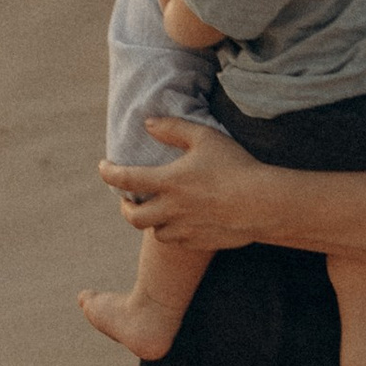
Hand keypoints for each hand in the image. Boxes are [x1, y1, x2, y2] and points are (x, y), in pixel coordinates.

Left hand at [98, 110, 265, 254]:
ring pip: (155, 232)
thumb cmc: (235, 166)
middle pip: (133, 217)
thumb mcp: (205, 137)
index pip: (126, 179)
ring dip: (151, 221)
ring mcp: (185, 229)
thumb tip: (147, 123)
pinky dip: (172, 231)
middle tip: (127, 200)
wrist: (262, 204)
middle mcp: (172, 209)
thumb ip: (173, 129)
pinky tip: (180, 222)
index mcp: (169, 182)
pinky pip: (177, 241)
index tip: (103, 168)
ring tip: (156, 211)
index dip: (109, 173)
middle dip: (125, 208)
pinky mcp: (199, 242)